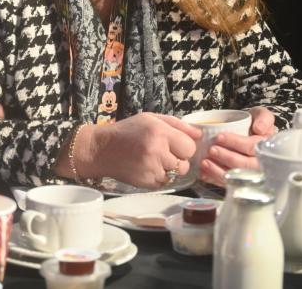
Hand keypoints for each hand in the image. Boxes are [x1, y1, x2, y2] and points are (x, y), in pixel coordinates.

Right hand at [84, 113, 199, 188]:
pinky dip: (158, 177)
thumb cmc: (126, 131)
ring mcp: (151, 168)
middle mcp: (156, 151)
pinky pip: (164, 182)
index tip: (174, 144)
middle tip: (162, 153)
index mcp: (159, 132)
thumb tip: (199, 134)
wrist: (101, 149)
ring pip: (175, 175)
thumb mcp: (150, 119)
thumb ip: (177, 124)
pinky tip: (146, 167)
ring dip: (168, 169)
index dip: (184, 146)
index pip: (190, 147)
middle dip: (177, 159)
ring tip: (153, 160)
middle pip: (184, 164)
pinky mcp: (146, 182)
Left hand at [199, 106, 274, 185]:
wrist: (247, 131)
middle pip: (246, 165)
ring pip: (237, 178)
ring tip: (205, 162)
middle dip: (227, 158)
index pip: (253, 147)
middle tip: (212, 150)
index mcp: (266, 148)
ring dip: (219, 171)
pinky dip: (214, 180)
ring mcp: (250, 174)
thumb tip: (259, 129)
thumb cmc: (253, 124)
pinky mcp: (238, 180)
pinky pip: (228, 184)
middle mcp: (260, 163)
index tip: (219, 137)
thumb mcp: (261, 115)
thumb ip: (264, 117)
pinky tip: (204, 174)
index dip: (235, 142)